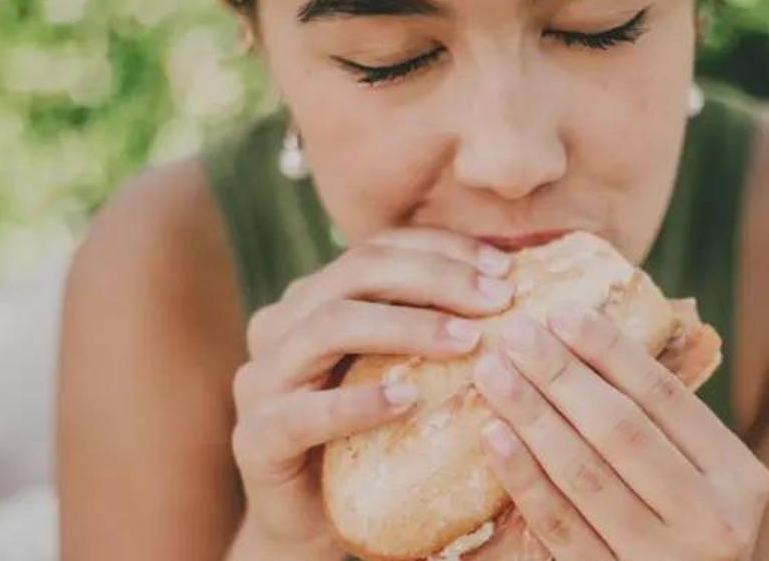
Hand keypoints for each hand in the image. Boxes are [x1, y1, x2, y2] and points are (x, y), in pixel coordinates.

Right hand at [228, 228, 516, 554]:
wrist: (313, 520)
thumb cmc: (371, 437)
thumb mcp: (401, 370)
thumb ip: (432, 325)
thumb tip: (512, 283)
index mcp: (312, 297)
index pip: (377, 248)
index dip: (442, 249)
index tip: (506, 267)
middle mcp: (280, 324)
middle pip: (355, 272)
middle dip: (435, 278)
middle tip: (498, 299)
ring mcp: (260, 379)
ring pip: (329, 326)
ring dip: (406, 327)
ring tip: (468, 341)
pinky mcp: (256, 437)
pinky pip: (305, 413)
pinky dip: (359, 403)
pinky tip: (408, 401)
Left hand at [471, 306, 768, 559]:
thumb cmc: (684, 530)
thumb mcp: (700, 480)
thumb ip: (661, 427)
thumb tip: (582, 338)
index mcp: (739, 477)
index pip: (666, 397)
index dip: (610, 350)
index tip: (560, 312)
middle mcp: (713, 520)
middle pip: (622, 430)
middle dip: (561, 375)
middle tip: (515, 333)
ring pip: (586, 475)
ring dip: (532, 416)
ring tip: (493, 374)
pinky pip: (561, 528)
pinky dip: (524, 478)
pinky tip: (494, 437)